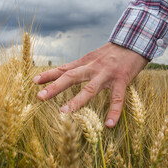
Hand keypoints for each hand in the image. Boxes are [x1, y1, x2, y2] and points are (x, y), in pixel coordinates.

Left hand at [32, 42, 148, 127]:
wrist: (134, 42)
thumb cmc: (112, 53)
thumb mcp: (93, 57)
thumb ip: (79, 66)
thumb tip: (61, 72)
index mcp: (85, 63)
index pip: (64, 69)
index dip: (48, 75)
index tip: (33, 82)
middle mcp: (93, 68)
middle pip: (71, 77)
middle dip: (55, 87)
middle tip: (39, 97)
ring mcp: (107, 74)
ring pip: (90, 88)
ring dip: (77, 101)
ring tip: (64, 113)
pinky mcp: (121, 80)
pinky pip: (117, 98)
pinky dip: (114, 112)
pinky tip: (109, 125)